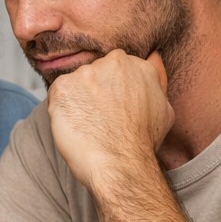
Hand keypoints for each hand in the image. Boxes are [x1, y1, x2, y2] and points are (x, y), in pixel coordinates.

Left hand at [47, 50, 171, 190]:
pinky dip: (61, 110)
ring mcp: (86, 72)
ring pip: (75, 84)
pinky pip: (57, 95)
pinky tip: (75, 126)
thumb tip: (153, 57)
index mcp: (137, 64)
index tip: (112, 110)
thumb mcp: (163, 108)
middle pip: (94, 74)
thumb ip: (155, 81)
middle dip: (93, 93)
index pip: (114, 71)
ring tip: (88, 125)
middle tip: (99, 119)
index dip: (110, 92)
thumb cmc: (142, 142)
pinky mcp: (63, 86)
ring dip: (76, 101)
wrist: (121, 163)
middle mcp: (113, 62)